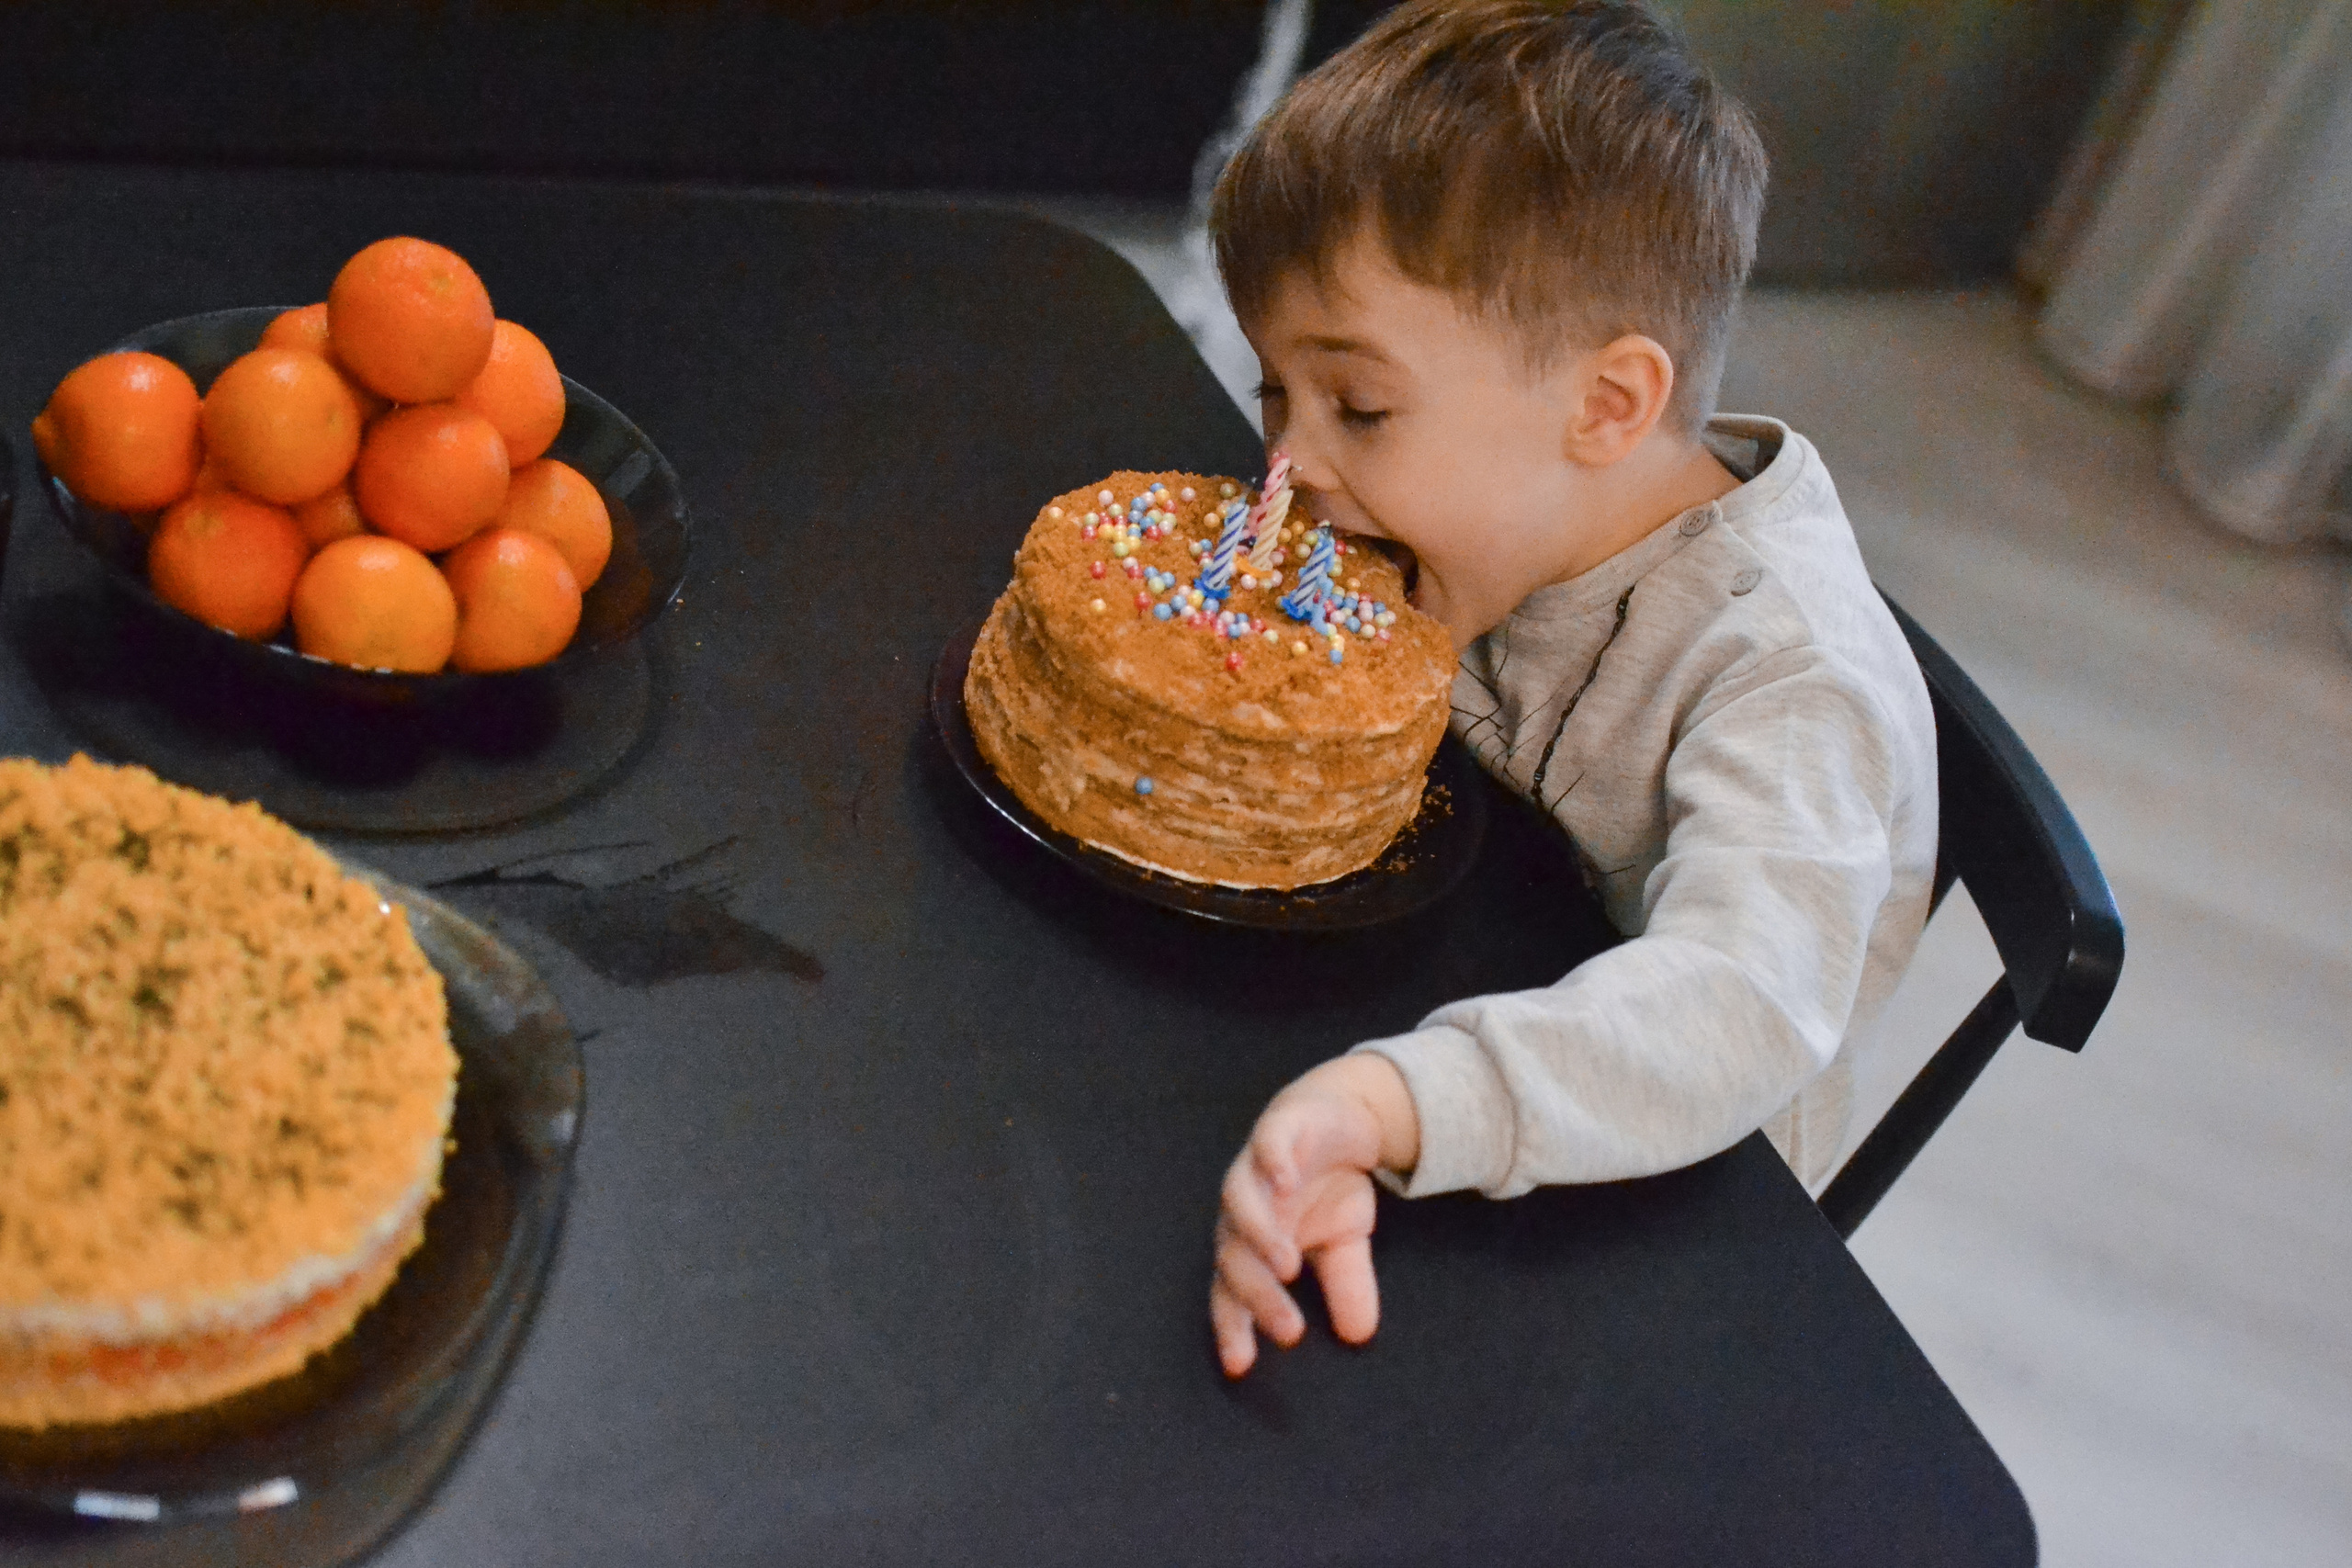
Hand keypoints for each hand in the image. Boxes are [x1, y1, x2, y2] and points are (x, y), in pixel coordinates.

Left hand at [1210, 1054, 1419, 1377]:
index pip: (1232, 1291)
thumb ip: (1346, 1283)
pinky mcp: (1275, 1129)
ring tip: (1285, 1266)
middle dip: (1258, 1295)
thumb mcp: (1348, 1238)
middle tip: (1290, 1329)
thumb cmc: (1328, 1182)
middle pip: (1234, 1256)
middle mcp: (1245, 1209)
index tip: (1242, 1367)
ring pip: (1238, 1202)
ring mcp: (1255, 1168)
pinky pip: (1266, 1147)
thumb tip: (1360, 1335)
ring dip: (1257, 1234)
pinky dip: (1272, 1163)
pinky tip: (1284, 1182)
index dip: (1233, 1326)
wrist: (1337, 1113)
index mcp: (1254, 1242)